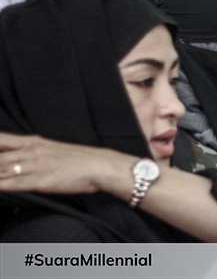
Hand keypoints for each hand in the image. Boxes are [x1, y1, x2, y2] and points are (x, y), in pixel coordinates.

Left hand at [0, 132, 135, 195]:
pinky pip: (12, 184)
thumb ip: (36, 152)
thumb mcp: (55, 150)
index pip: (1, 140)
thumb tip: (22, 159)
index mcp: (34, 142)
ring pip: (1, 169)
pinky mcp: (40, 181)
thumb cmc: (82, 160)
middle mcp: (30, 152)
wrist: (100, 166)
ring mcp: (34, 166)